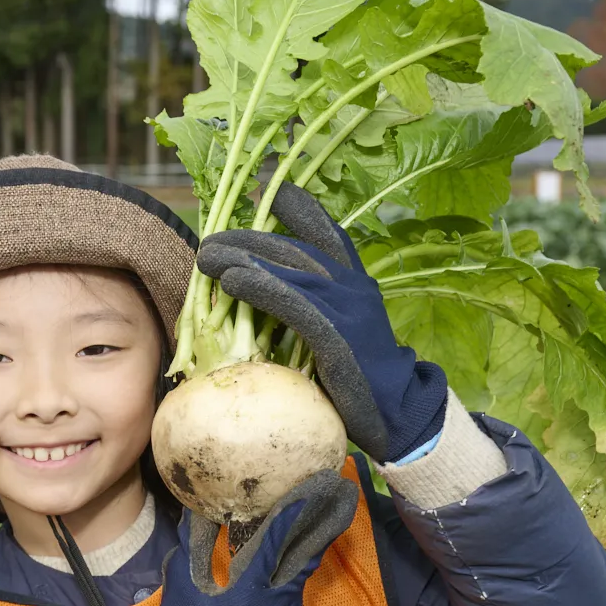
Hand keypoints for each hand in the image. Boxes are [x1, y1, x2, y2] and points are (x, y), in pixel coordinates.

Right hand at [132, 471, 358, 605]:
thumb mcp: (182, 581)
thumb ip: (192, 545)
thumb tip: (193, 512)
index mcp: (248, 592)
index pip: (274, 547)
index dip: (290, 520)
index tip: (306, 496)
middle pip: (303, 562)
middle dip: (316, 532)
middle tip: (330, 505)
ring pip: (298, 580)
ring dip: (302, 554)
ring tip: (313, 525)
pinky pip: (292, 597)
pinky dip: (290, 578)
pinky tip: (289, 563)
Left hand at [196, 183, 447, 462]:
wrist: (398, 413)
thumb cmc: (362, 379)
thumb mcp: (340, 335)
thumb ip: (313, 313)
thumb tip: (269, 306)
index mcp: (356, 284)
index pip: (330, 236)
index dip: (303, 212)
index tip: (273, 191)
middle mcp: (353, 288)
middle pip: (297, 249)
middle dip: (251, 239)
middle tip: (211, 239)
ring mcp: (348, 310)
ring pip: (291, 271)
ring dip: (245, 259)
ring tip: (207, 255)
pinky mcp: (337, 337)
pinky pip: (294, 305)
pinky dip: (262, 289)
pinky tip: (232, 281)